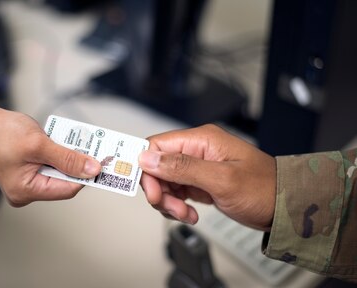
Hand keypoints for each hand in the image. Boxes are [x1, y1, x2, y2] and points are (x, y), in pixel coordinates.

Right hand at [0, 100, 100, 206]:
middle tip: (96, 151)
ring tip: (81, 145)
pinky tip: (68, 145)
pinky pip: (53, 166)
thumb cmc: (2, 132)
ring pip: (61, 173)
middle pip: (65, 182)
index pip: (67, 188)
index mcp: (25, 191)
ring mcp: (29, 183)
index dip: (86, 176)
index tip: (103, 163)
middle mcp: (27, 192)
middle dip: (78, 165)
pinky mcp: (31, 173)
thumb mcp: (39, 144)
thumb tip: (92, 170)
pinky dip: (62, 156)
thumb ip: (67, 159)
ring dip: (71, 159)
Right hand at [139, 124, 275, 230]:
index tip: (151, 191)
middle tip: (171, 207)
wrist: (283, 207)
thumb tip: (148, 158)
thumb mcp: (221, 179)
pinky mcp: (200, 182)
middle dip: (159, 190)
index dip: (147, 168)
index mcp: (201, 140)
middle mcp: (197, 150)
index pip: (157, 145)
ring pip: (164, 181)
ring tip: (185, 213)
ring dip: (168, 201)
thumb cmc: (263, 188)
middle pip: (157, 166)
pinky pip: (176, 192)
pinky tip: (190, 213)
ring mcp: (198, 167)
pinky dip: (177, 206)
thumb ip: (182, 167)